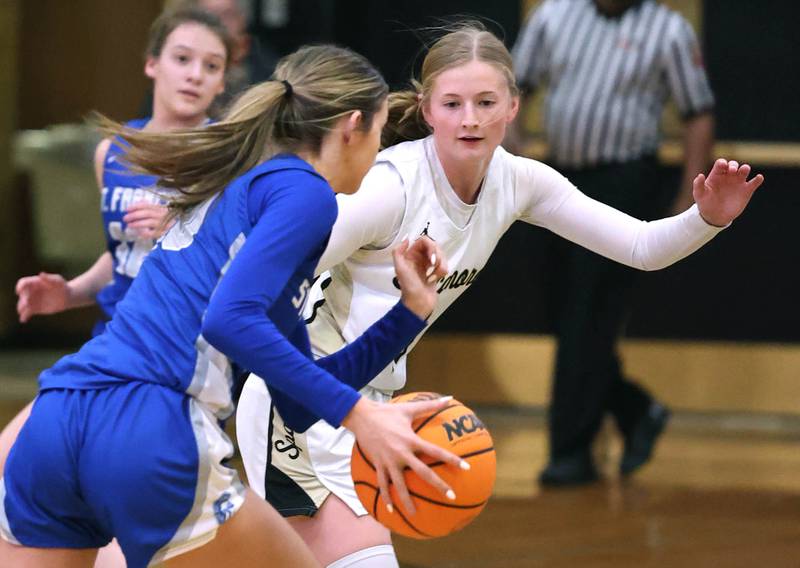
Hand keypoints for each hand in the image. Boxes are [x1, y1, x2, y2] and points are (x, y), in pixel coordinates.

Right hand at [16, 272, 69, 322]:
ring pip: (23, 304)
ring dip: (21, 308)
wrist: (67, 297)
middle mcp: (30, 291)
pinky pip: (27, 313)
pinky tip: (23, 320)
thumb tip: (41, 274)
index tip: (19, 291)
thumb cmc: (62, 286)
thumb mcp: (57, 281)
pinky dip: (24, 316)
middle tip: (27, 303)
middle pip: (22, 295)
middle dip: (23, 299)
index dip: (20, 286)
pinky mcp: (34, 308)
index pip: (23, 283)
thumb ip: (49, 278)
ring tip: (23, 312)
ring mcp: (32, 300)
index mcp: (34, 283)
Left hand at [123, 201, 172, 238]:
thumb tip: (138, 202)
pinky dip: (145, 233)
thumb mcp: (159, 210)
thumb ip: (149, 206)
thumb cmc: (166, 218)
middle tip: (125, 218)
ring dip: (137, 223)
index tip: (127, 209)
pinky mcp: (164, 233)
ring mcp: (164, 224)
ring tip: (129, 225)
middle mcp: (163, 215)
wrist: (179, 228)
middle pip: (147, 213)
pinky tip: (139, 234)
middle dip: (134, 215)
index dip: (136, 206)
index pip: (146, 205)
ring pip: (149, 222)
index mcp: (161, 208)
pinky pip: (153, 233)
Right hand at [342, 396, 466, 514]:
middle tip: (451, 496)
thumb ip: (430, 405)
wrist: (361, 416)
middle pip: (423, 473)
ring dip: (407, 500)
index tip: (466, 468)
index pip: (436, 452)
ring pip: (399, 484)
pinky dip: (386, 497)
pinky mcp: (378, 464)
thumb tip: (449, 397)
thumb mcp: (409, 408)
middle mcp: (401, 453)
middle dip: (438, 485)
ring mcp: (388, 461)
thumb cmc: (387, 412)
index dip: (451, 459)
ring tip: (415, 514)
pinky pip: (382, 483)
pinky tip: (390, 510)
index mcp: (411, 440)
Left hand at [392, 236, 448, 318]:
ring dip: (440, 266)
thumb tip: (406, 239)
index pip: (425, 240)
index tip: (431, 258)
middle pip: (435, 247)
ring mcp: (428, 265)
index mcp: (410, 254)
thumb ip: (398, 251)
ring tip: (432, 275)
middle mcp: (419, 258)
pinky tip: (433, 279)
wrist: (418, 304)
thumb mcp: (400, 268)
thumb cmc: (409, 288)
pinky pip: (444, 266)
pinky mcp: (435, 272)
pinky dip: (441, 272)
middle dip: (437, 256)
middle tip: (433, 265)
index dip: (431, 247)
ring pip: (441, 256)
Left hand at [693, 159, 763, 226]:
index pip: (721, 163)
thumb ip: (698, 184)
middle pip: (733, 164)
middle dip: (734, 165)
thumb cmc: (705, 203)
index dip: (723, 163)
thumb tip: (700, 175)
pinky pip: (755, 182)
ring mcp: (738, 182)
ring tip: (743, 171)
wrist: (714, 216)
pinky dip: (758, 179)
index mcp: (717, 174)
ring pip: (744, 170)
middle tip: (732, 170)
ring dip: (745, 168)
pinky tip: (758, 178)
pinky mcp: (747, 190)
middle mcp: (728, 176)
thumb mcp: (699, 194)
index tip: (723, 166)